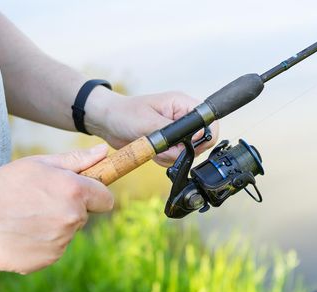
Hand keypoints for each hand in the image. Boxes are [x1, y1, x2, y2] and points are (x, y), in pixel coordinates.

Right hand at [0, 145, 113, 273]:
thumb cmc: (5, 184)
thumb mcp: (41, 164)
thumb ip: (77, 160)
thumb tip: (103, 152)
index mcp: (75, 192)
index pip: (106, 200)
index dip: (95, 196)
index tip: (82, 194)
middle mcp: (72, 218)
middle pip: (83, 216)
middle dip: (68, 209)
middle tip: (38, 203)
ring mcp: (60, 242)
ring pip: (66, 234)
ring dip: (53, 228)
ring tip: (24, 218)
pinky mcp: (46, 260)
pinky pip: (51, 251)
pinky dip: (40, 245)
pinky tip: (20, 234)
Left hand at [86, 89, 218, 166]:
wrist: (107, 123)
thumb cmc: (124, 113)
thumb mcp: (147, 122)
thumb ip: (171, 133)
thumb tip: (191, 143)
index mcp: (183, 105)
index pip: (209, 121)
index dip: (204, 136)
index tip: (186, 144)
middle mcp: (183, 119)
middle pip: (202, 142)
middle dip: (182, 150)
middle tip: (163, 146)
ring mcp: (177, 133)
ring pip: (188, 154)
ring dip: (170, 156)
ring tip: (152, 146)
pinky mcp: (169, 144)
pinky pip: (176, 159)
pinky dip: (164, 160)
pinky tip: (150, 151)